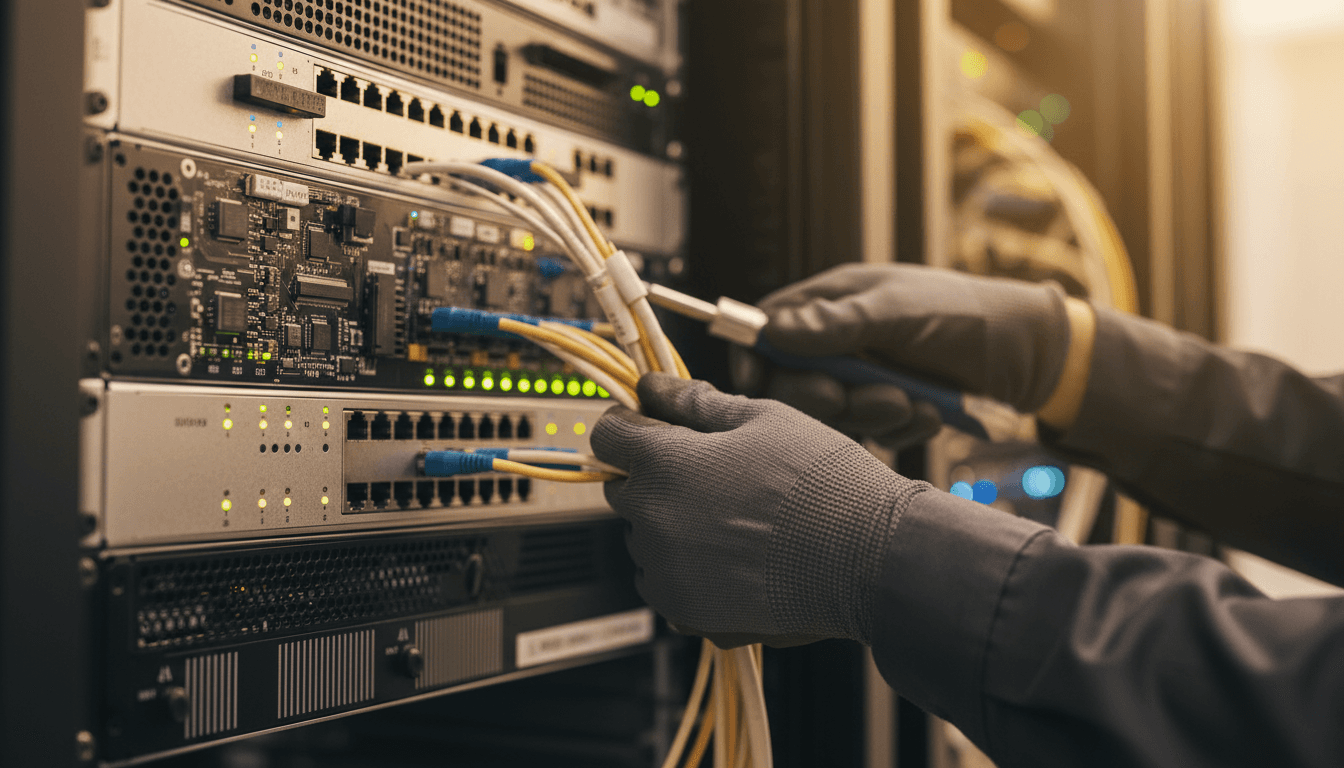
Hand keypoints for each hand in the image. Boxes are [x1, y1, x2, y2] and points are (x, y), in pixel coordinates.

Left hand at [591, 374, 931, 647]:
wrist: (870, 560)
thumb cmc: (824, 483)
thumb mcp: (763, 419)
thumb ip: (696, 402)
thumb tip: (653, 387)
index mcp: (664, 463)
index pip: (606, 435)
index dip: (630, 424)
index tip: (653, 424)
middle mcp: (653, 520)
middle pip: (623, 486)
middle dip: (654, 474)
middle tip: (714, 472)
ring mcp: (666, 572)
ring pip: (645, 536)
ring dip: (671, 523)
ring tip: (734, 518)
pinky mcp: (686, 612)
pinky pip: (663, 581)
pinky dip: (685, 568)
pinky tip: (733, 556)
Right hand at [730, 263, 1071, 444]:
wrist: (1032, 356)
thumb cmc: (968, 316)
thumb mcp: (900, 313)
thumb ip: (837, 322)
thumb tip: (773, 329)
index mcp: (834, 301)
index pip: (768, 329)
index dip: (758, 356)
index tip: (763, 381)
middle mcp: (841, 339)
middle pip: (791, 380)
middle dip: (821, 395)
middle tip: (853, 398)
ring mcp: (864, 376)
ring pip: (831, 414)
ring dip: (867, 415)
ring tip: (910, 403)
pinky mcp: (888, 408)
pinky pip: (870, 433)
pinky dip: (898, 428)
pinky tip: (930, 413)